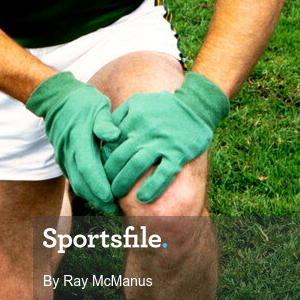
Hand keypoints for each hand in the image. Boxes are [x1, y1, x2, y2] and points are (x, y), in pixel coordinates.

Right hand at [26, 71, 121, 213]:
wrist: (57, 99)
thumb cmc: (83, 102)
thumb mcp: (98, 106)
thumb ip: (105, 123)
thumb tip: (115, 136)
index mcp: (78, 139)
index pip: (87, 167)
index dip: (98, 185)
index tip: (111, 198)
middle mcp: (68, 152)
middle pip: (81, 182)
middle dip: (98, 199)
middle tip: (117, 211)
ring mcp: (64, 157)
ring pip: (77, 183)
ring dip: (92, 197)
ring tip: (111, 206)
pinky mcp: (64, 159)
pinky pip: (75, 178)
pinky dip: (87, 189)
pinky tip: (100, 193)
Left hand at [103, 72, 229, 202]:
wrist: (197, 106)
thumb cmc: (162, 106)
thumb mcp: (137, 102)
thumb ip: (119, 116)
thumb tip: (104, 137)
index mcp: (133, 118)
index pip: (111, 143)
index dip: (104, 159)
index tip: (103, 170)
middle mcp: (145, 131)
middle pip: (120, 157)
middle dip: (110, 175)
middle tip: (107, 187)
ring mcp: (162, 143)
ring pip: (137, 166)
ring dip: (124, 183)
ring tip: (118, 194)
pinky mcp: (178, 153)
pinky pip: (163, 174)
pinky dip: (152, 188)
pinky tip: (143, 198)